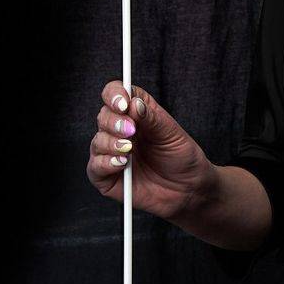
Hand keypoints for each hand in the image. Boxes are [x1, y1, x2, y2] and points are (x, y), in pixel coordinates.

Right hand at [86, 80, 215, 222]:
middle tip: (131, 130)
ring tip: (129, 150)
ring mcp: (112, 153)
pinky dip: (105, 163)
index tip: (123, 103)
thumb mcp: (171, 133)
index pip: (116, 94)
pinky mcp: (107, 176)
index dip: (115, 94)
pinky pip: (95, 167)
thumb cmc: (181, 157)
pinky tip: (121, 164)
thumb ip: (152, 118)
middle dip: (114, 122)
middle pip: (103, 116)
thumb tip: (134, 103)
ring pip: (97, 141)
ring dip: (111, 143)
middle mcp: (120, 130)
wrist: (188, 189)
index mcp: (136, 113)